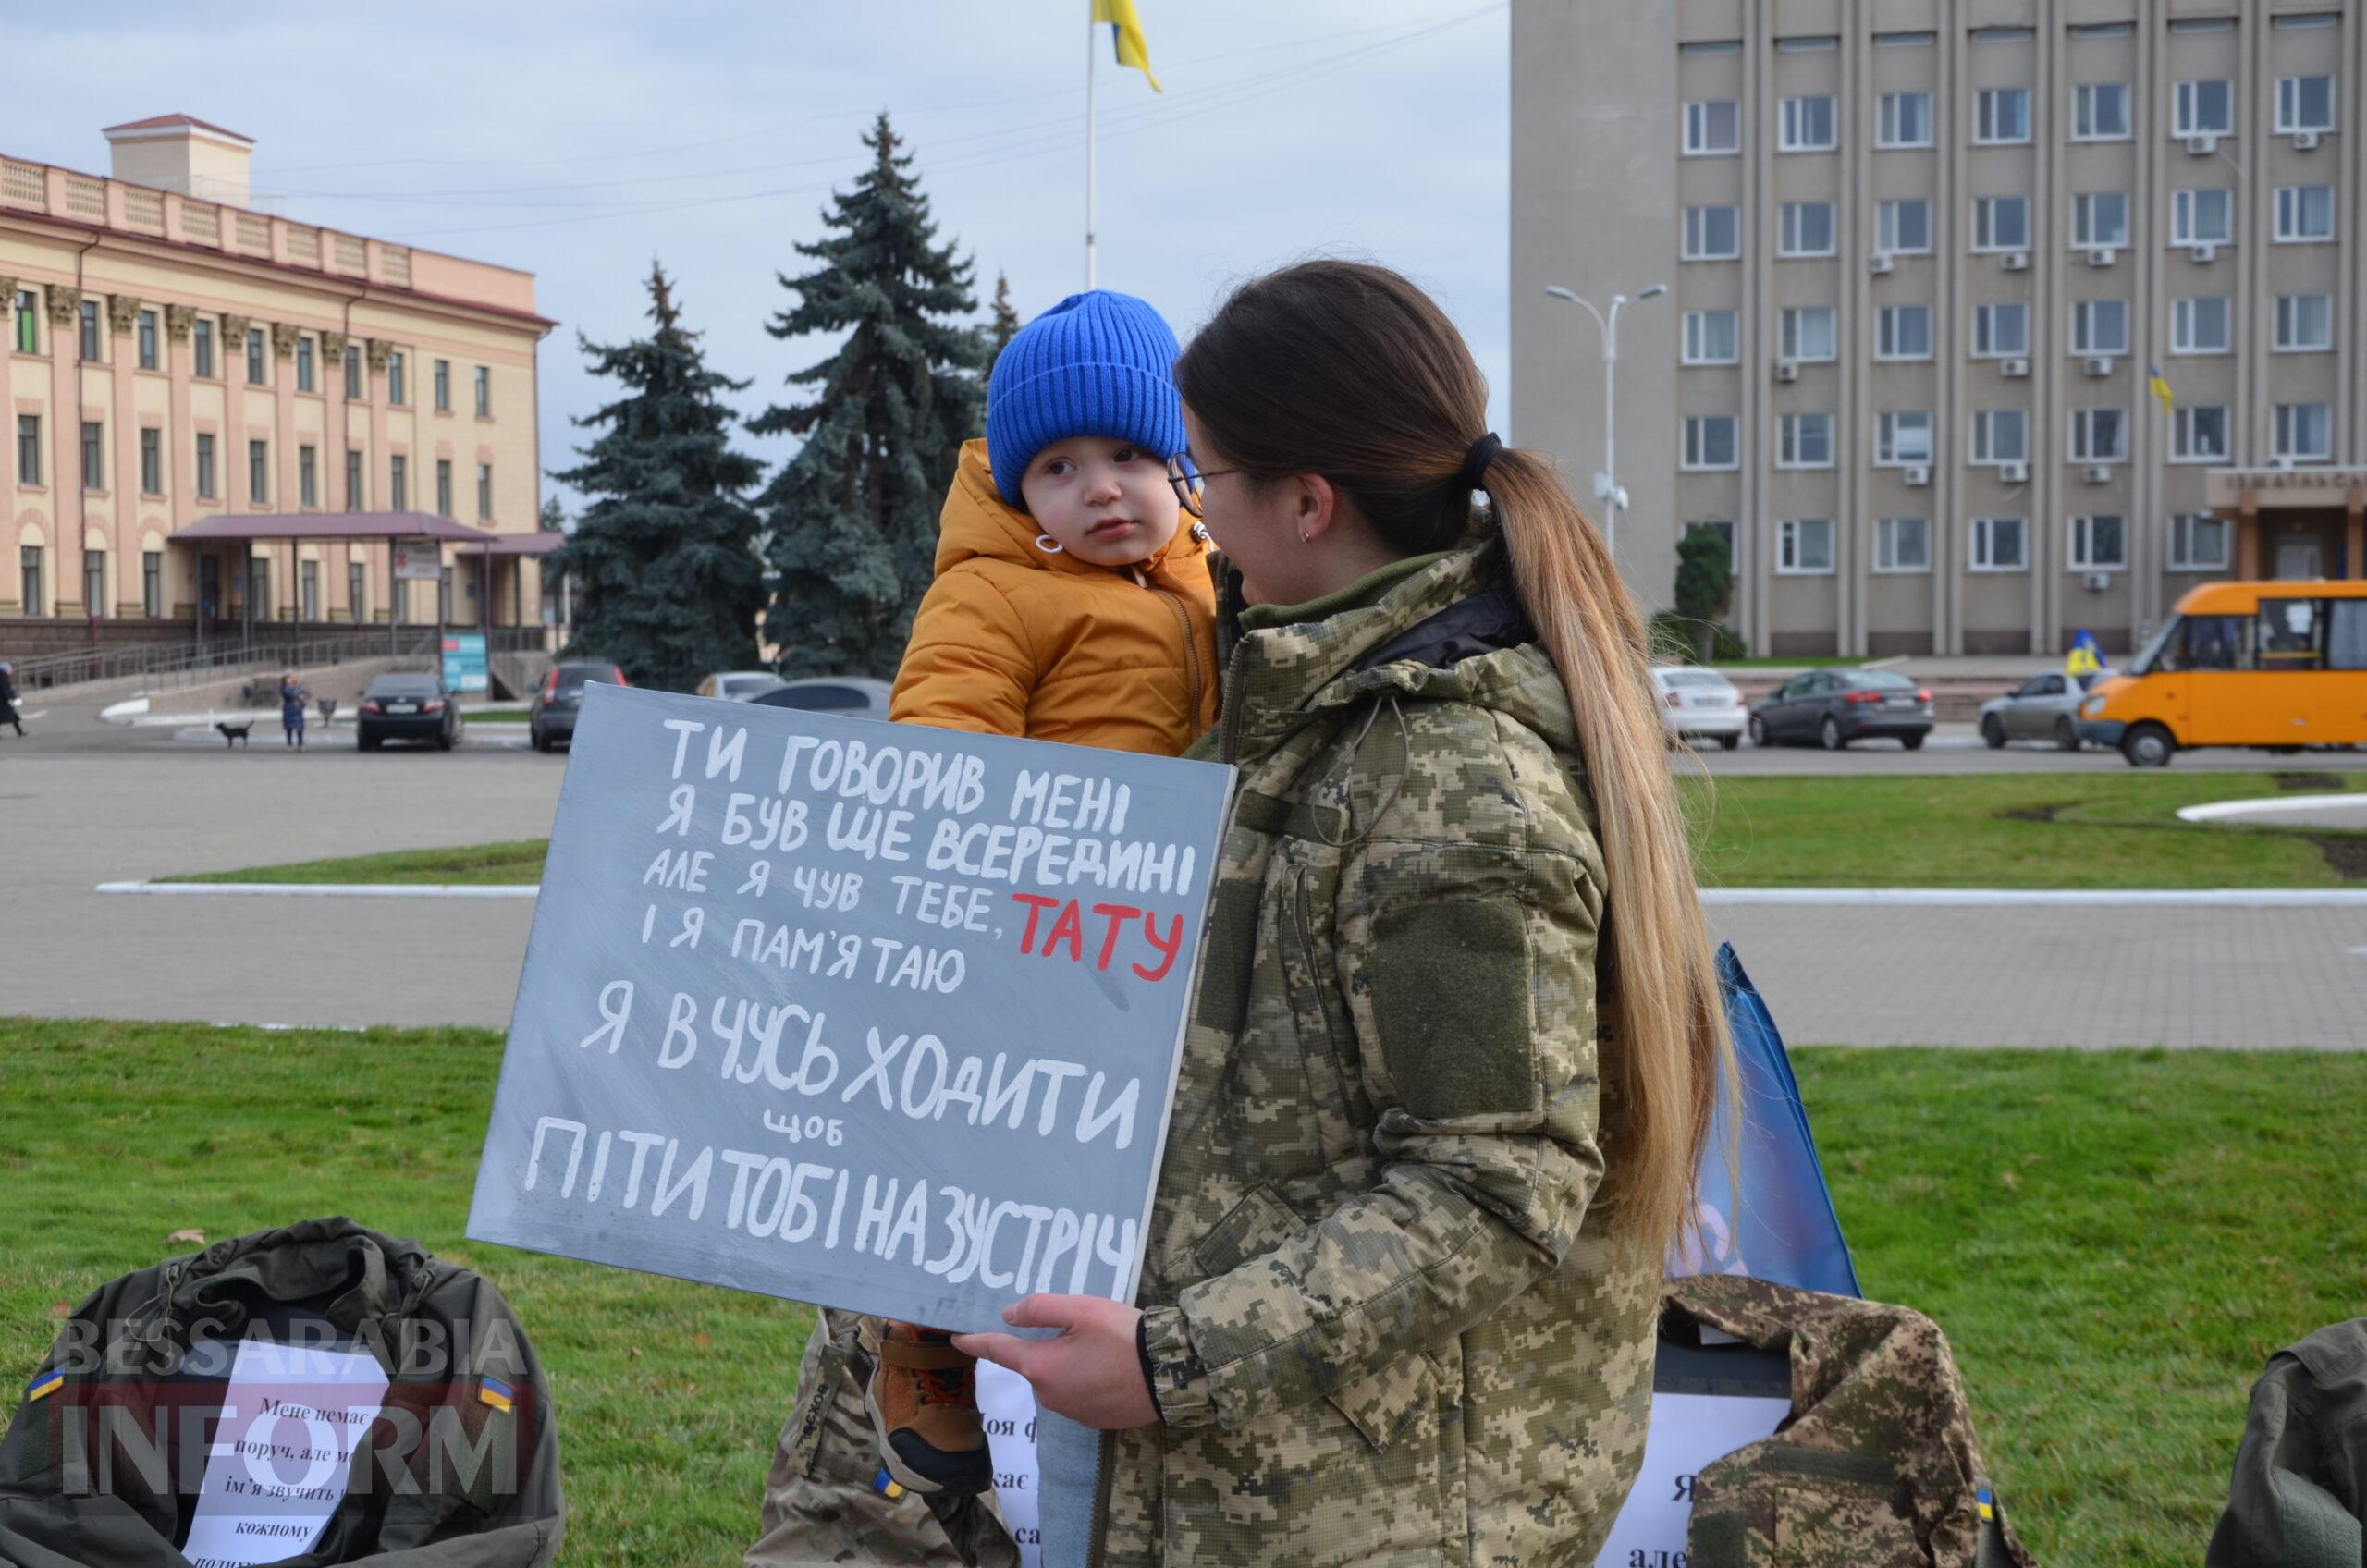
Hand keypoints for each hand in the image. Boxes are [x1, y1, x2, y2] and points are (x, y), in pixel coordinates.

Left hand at [952, 1295, 1157, 1431]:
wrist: (1170, 1374)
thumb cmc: (1123, 1336)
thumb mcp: (1082, 1309)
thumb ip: (1040, 1309)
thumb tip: (1008, 1315)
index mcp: (1041, 1367)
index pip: (998, 1352)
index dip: (976, 1342)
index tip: (958, 1337)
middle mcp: (1049, 1395)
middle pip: (1035, 1364)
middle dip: (1046, 1345)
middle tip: (1079, 1325)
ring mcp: (1073, 1412)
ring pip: (1058, 1379)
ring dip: (1067, 1363)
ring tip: (1102, 1344)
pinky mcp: (1095, 1420)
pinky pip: (1078, 1394)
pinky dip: (1085, 1379)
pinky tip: (1111, 1367)